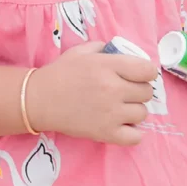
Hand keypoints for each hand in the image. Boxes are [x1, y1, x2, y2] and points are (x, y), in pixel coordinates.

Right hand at [28, 41, 158, 145]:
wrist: (38, 100)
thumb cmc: (60, 73)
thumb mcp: (81, 52)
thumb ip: (104, 48)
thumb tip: (123, 52)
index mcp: (108, 66)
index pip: (148, 70)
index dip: (145, 72)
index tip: (136, 75)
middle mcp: (113, 89)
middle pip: (147, 92)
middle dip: (138, 90)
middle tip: (125, 91)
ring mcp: (111, 113)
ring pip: (142, 113)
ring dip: (134, 110)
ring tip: (120, 108)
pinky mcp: (105, 133)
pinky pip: (135, 137)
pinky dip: (132, 132)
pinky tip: (121, 125)